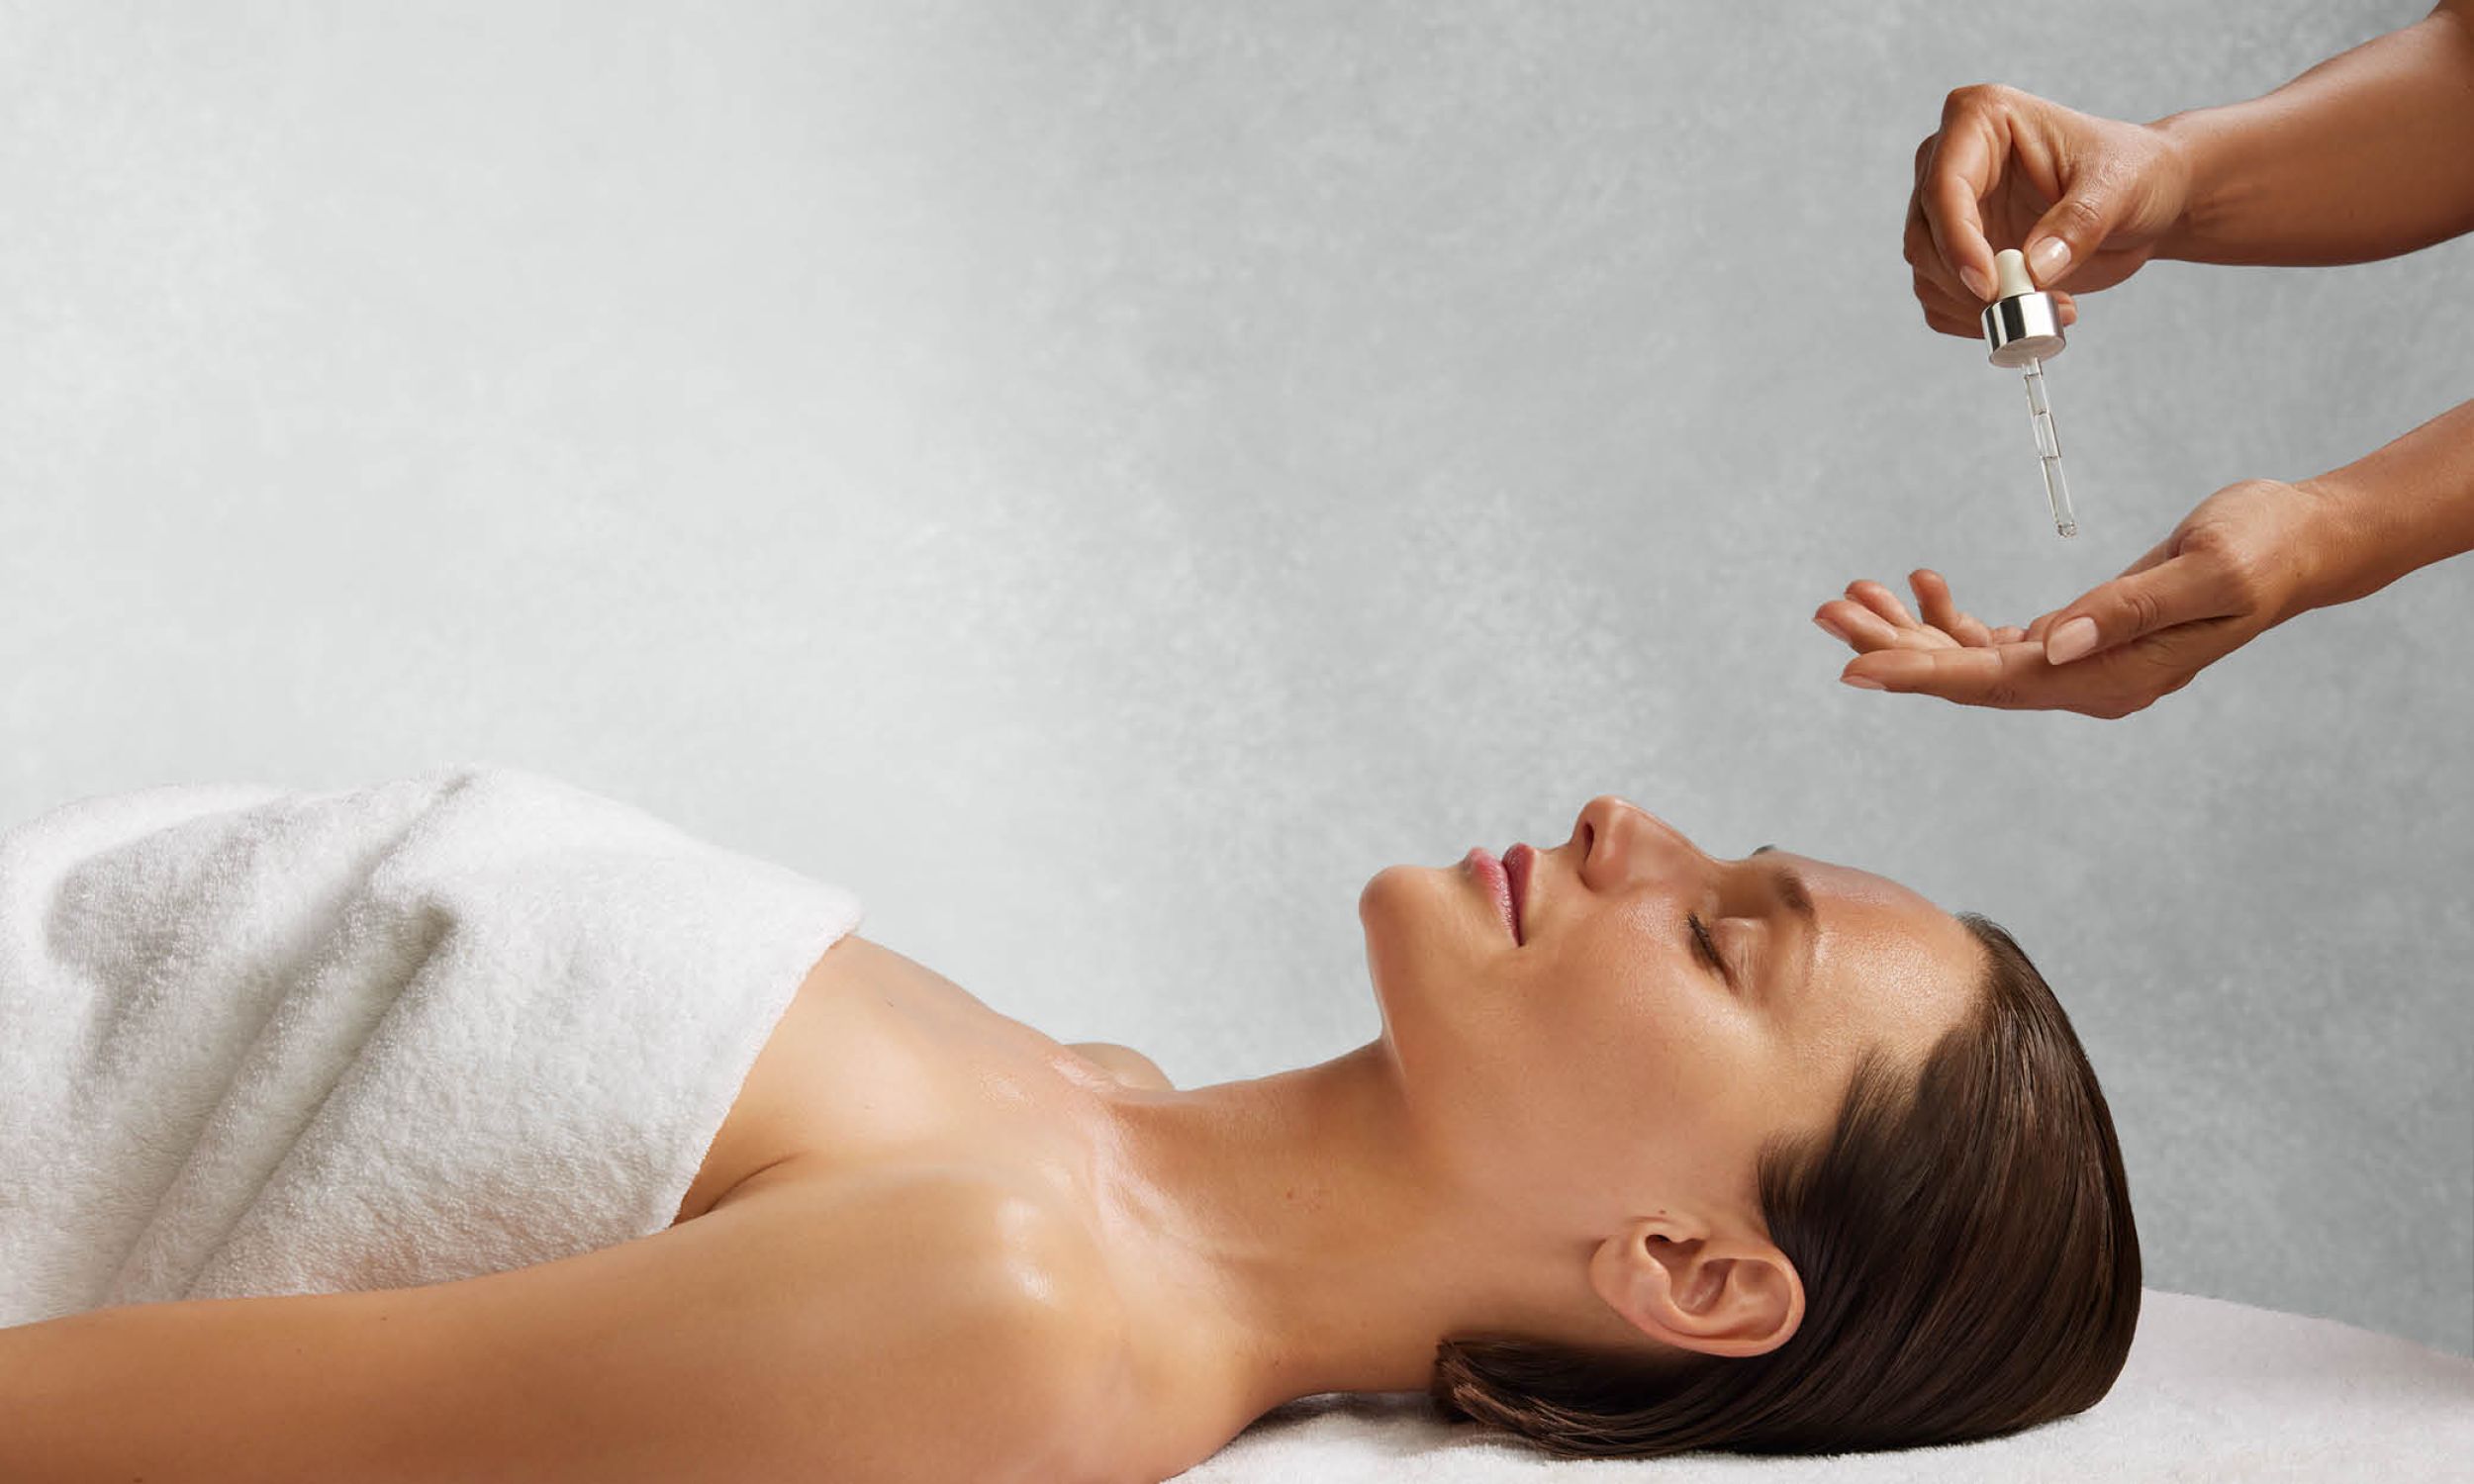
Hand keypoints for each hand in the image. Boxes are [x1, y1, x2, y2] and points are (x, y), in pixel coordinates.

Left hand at [1817, 480, 2330, 718]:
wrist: (2307, 541)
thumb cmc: (2265, 545)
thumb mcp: (2206, 569)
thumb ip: (2127, 609)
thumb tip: (2051, 643)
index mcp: (2111, 678)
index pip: (1993, 684)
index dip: (1919, 676)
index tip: (1853, 670)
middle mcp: (2090, 684)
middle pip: (1968, 679)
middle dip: (1892, 649)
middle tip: (1826, 613)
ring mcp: (2085, 665)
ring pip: (1974, 661)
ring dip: (1911, 631)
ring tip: (1852, 595)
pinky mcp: (2084, 638)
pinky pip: (2000, 643)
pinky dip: (1954, 618)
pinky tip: (1923, 585)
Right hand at [1905, 84, 2195, 336]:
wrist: (2146, 197)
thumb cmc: (2134, 170)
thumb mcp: (2118, 187)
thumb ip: (2077, 224)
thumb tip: (2032, 271)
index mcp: (1978, 119)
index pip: (1944, 186)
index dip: (1958, 241)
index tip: (1991, 286)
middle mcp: (1949, 162)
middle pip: (1925, 237)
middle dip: (1970, 285)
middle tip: (2029, 307)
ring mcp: (1948, 211)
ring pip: (1928, 274)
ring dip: (1978, 308)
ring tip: (2051, 306)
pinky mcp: (1956, 253)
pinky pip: (1941, 299)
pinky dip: (1977, 320)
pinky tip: (2034, 311)